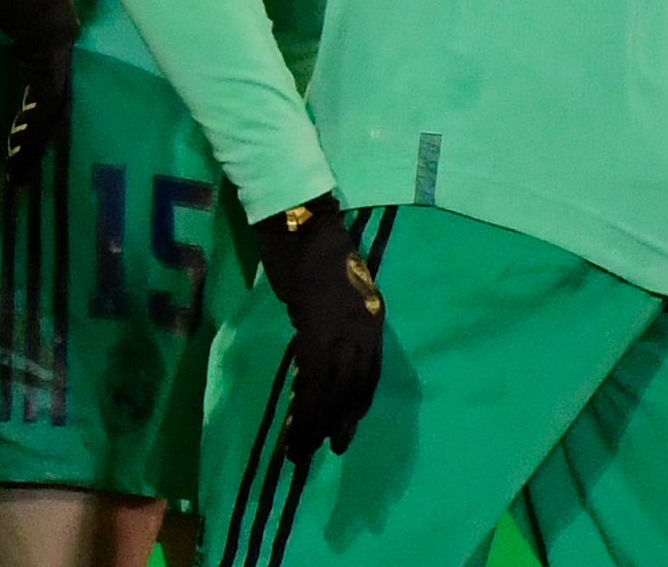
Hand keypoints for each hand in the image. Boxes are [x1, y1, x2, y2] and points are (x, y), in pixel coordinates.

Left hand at [0, 0, 80, 165]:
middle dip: (40, 131)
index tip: (17, 169)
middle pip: (56, 94)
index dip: (30, 136)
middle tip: (23, 166)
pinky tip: (30, 91)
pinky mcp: (54, 8)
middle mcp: (63, 35)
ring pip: (56, 77)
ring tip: (28, 136)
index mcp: (49, 43)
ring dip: (43, 108)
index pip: (44, 102)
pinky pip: (52, 59)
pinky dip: (41, 84)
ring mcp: (62, 20)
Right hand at [251, 195, 386, 460]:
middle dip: (340, 420)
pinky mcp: (317, 324)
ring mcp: (343, 325)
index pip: (370, 371)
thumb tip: (322, 352)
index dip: (357, 403)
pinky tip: (296, 420)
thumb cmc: (315, 246)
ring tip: (302, 448)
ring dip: (318, 421)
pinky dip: (306, 402)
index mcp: (372, 314)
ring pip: (334, 387)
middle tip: (327, 449)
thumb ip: (336, 320)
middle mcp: (365, 323)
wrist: (301, 217)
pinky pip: (314, 375)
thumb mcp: (336, 289)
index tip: (346, 427)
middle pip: (355, 384)